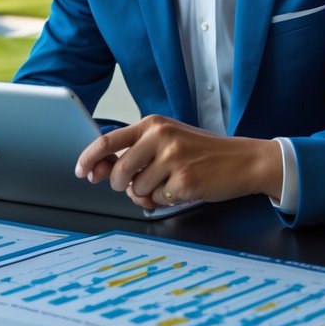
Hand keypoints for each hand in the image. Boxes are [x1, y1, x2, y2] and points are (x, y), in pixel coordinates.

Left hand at [73, 115, 282, 208]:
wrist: (243, 160)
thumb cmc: (202, 153)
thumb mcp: (167, 142)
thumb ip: (136, 153)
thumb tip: (101, 170)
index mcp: (153, 124)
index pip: (108, 140)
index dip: (89, 158)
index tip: (81, 171)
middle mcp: (161, 137)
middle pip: (119, 172)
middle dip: (123, 186)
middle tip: (140, 184)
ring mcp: (173, 158)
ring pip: (136, 190)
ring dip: (148, 194)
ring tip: (169, 183)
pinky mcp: (184, 180)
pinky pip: (157, 201)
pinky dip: (166, 201)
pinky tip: (183, 189)